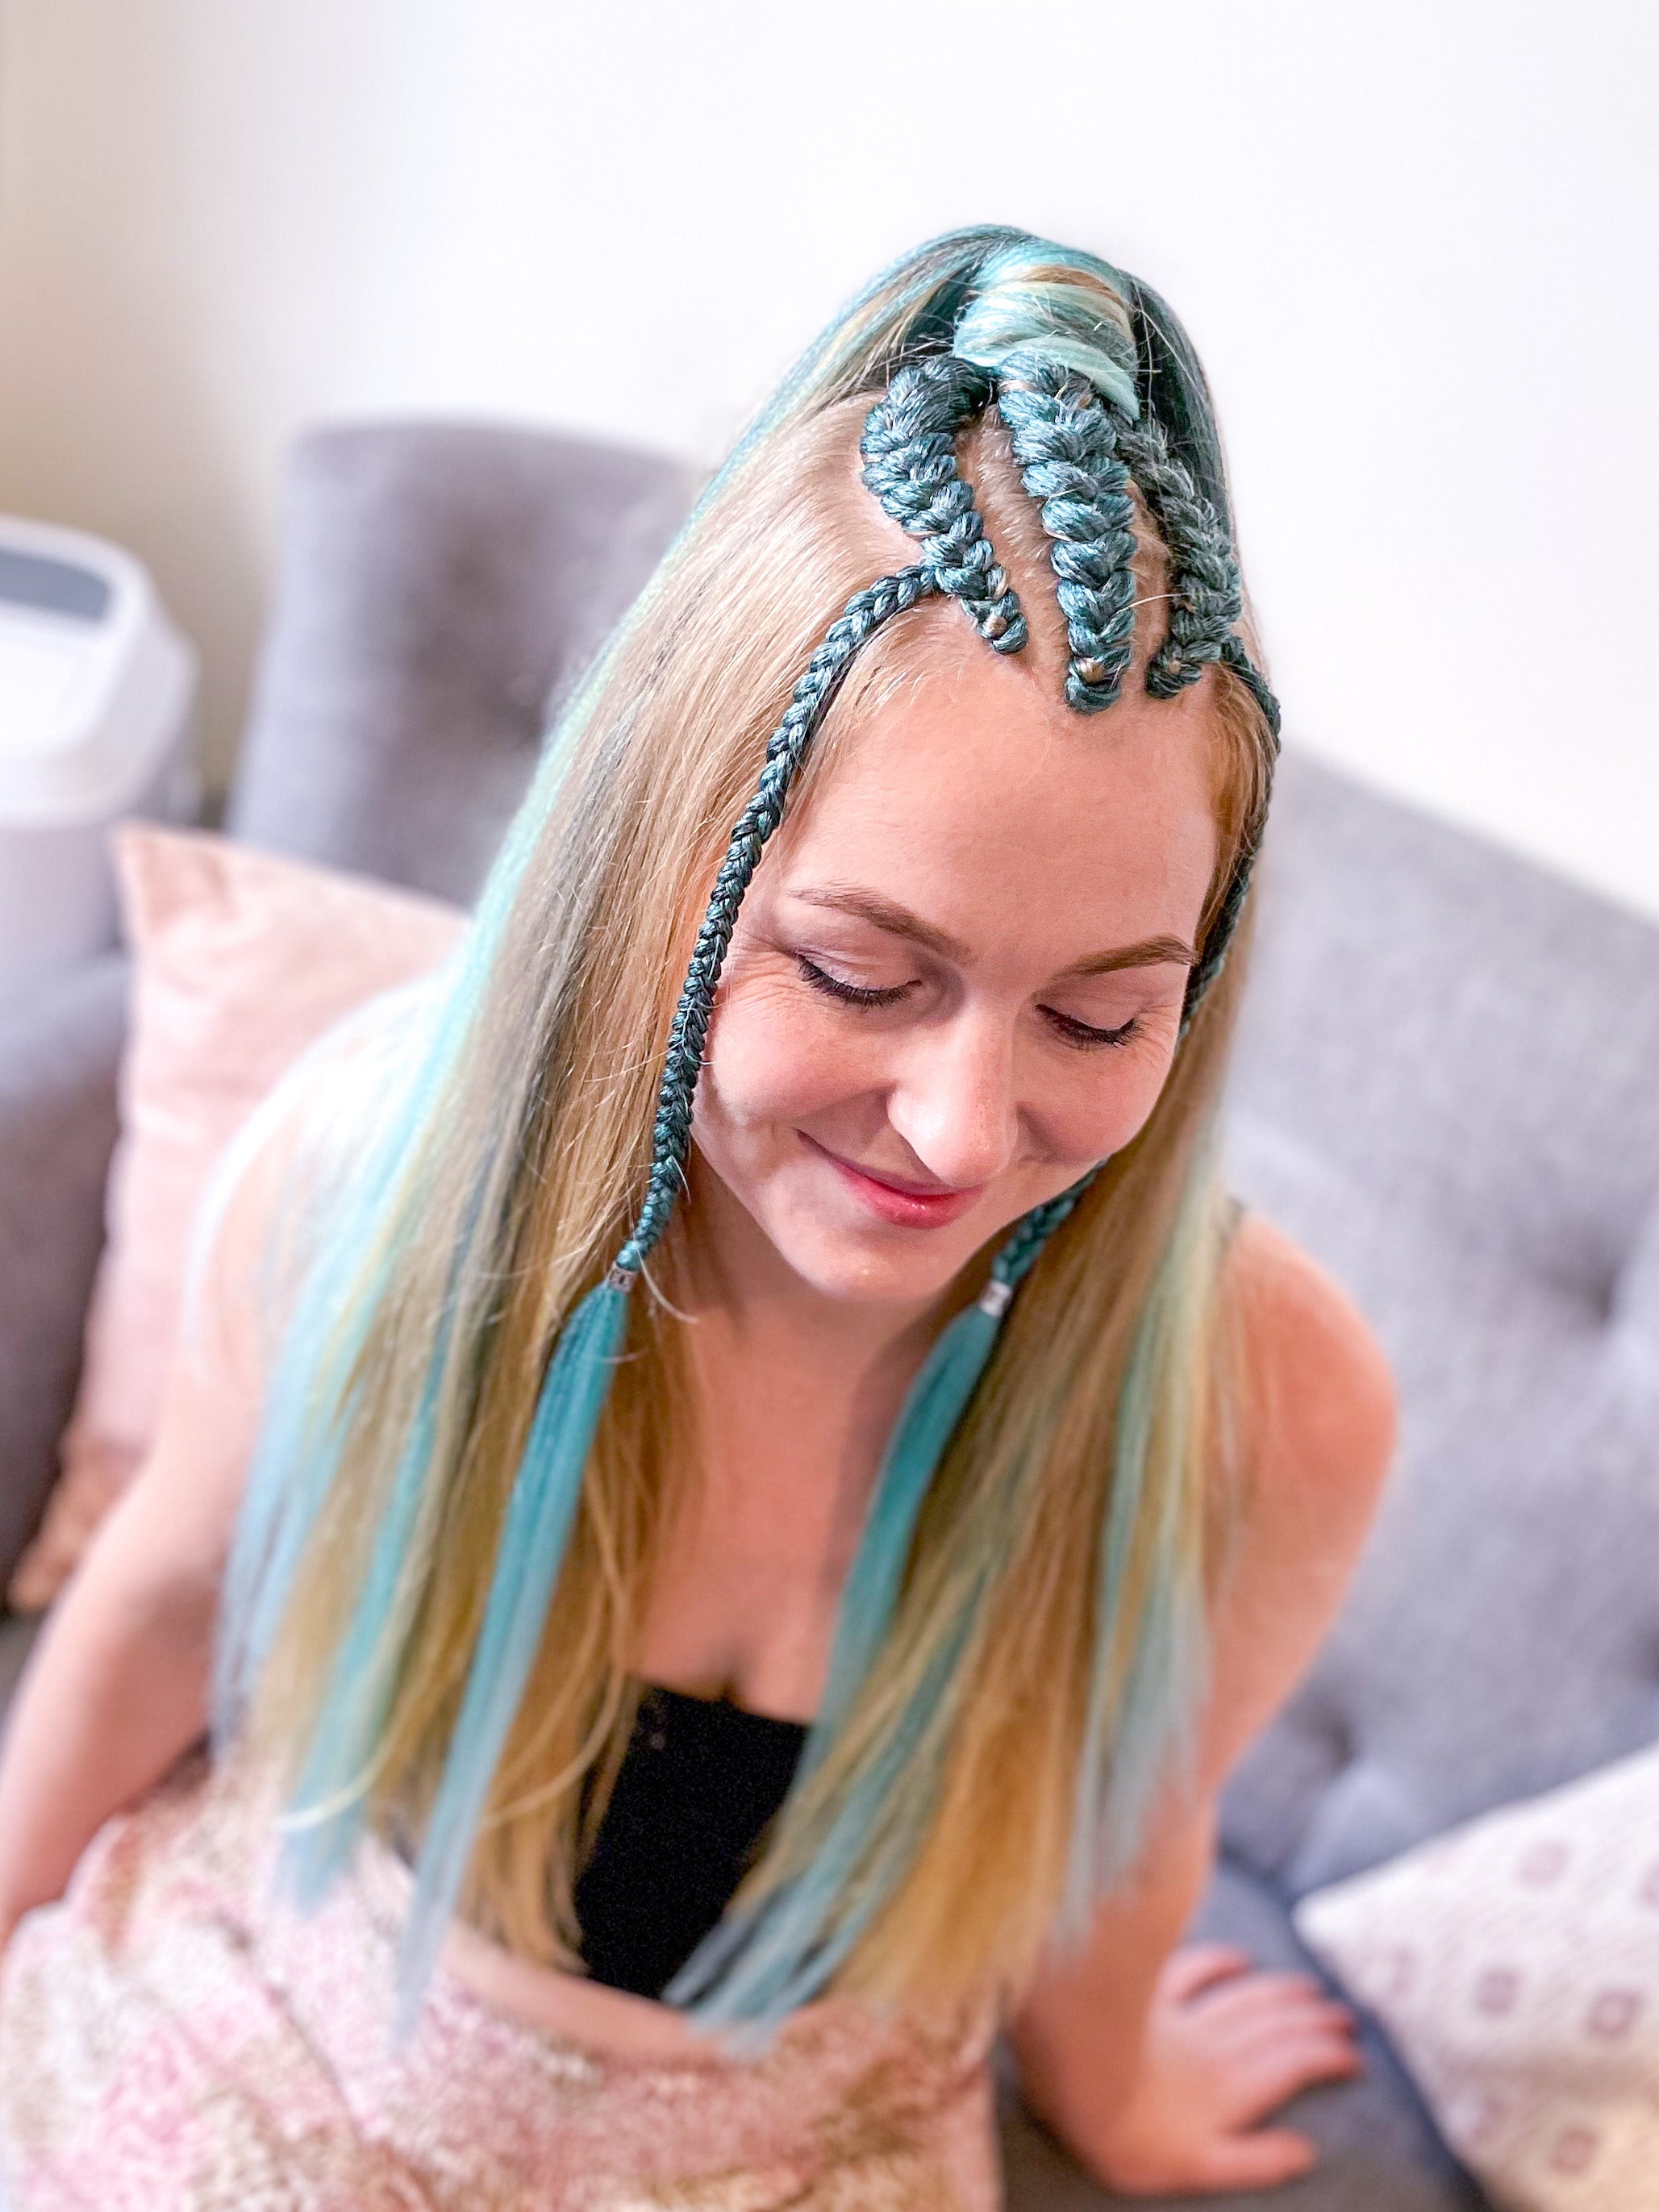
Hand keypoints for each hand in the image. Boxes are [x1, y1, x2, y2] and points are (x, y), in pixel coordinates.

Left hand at [1082, 1942, 1364, 2195]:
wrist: (1070, 2072)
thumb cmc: (1128, 2134)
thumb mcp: (1198, 2167)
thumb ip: (1256, 2161)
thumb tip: (1306, 2152)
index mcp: (1229, 2091)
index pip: (1292, 2066)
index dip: (1327, 2058)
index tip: (1356, 2055)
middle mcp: (1213, 2048)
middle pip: (1276, 2026)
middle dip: (1315, 2021)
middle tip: (1347, 2017)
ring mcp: (1181, 2017)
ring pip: (1244, 1998)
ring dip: (1282, 1992)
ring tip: (1311, 1989)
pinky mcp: (1145, 1996)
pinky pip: (1192, 1971)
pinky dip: (1219, 1962)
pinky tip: (1238, 1958)